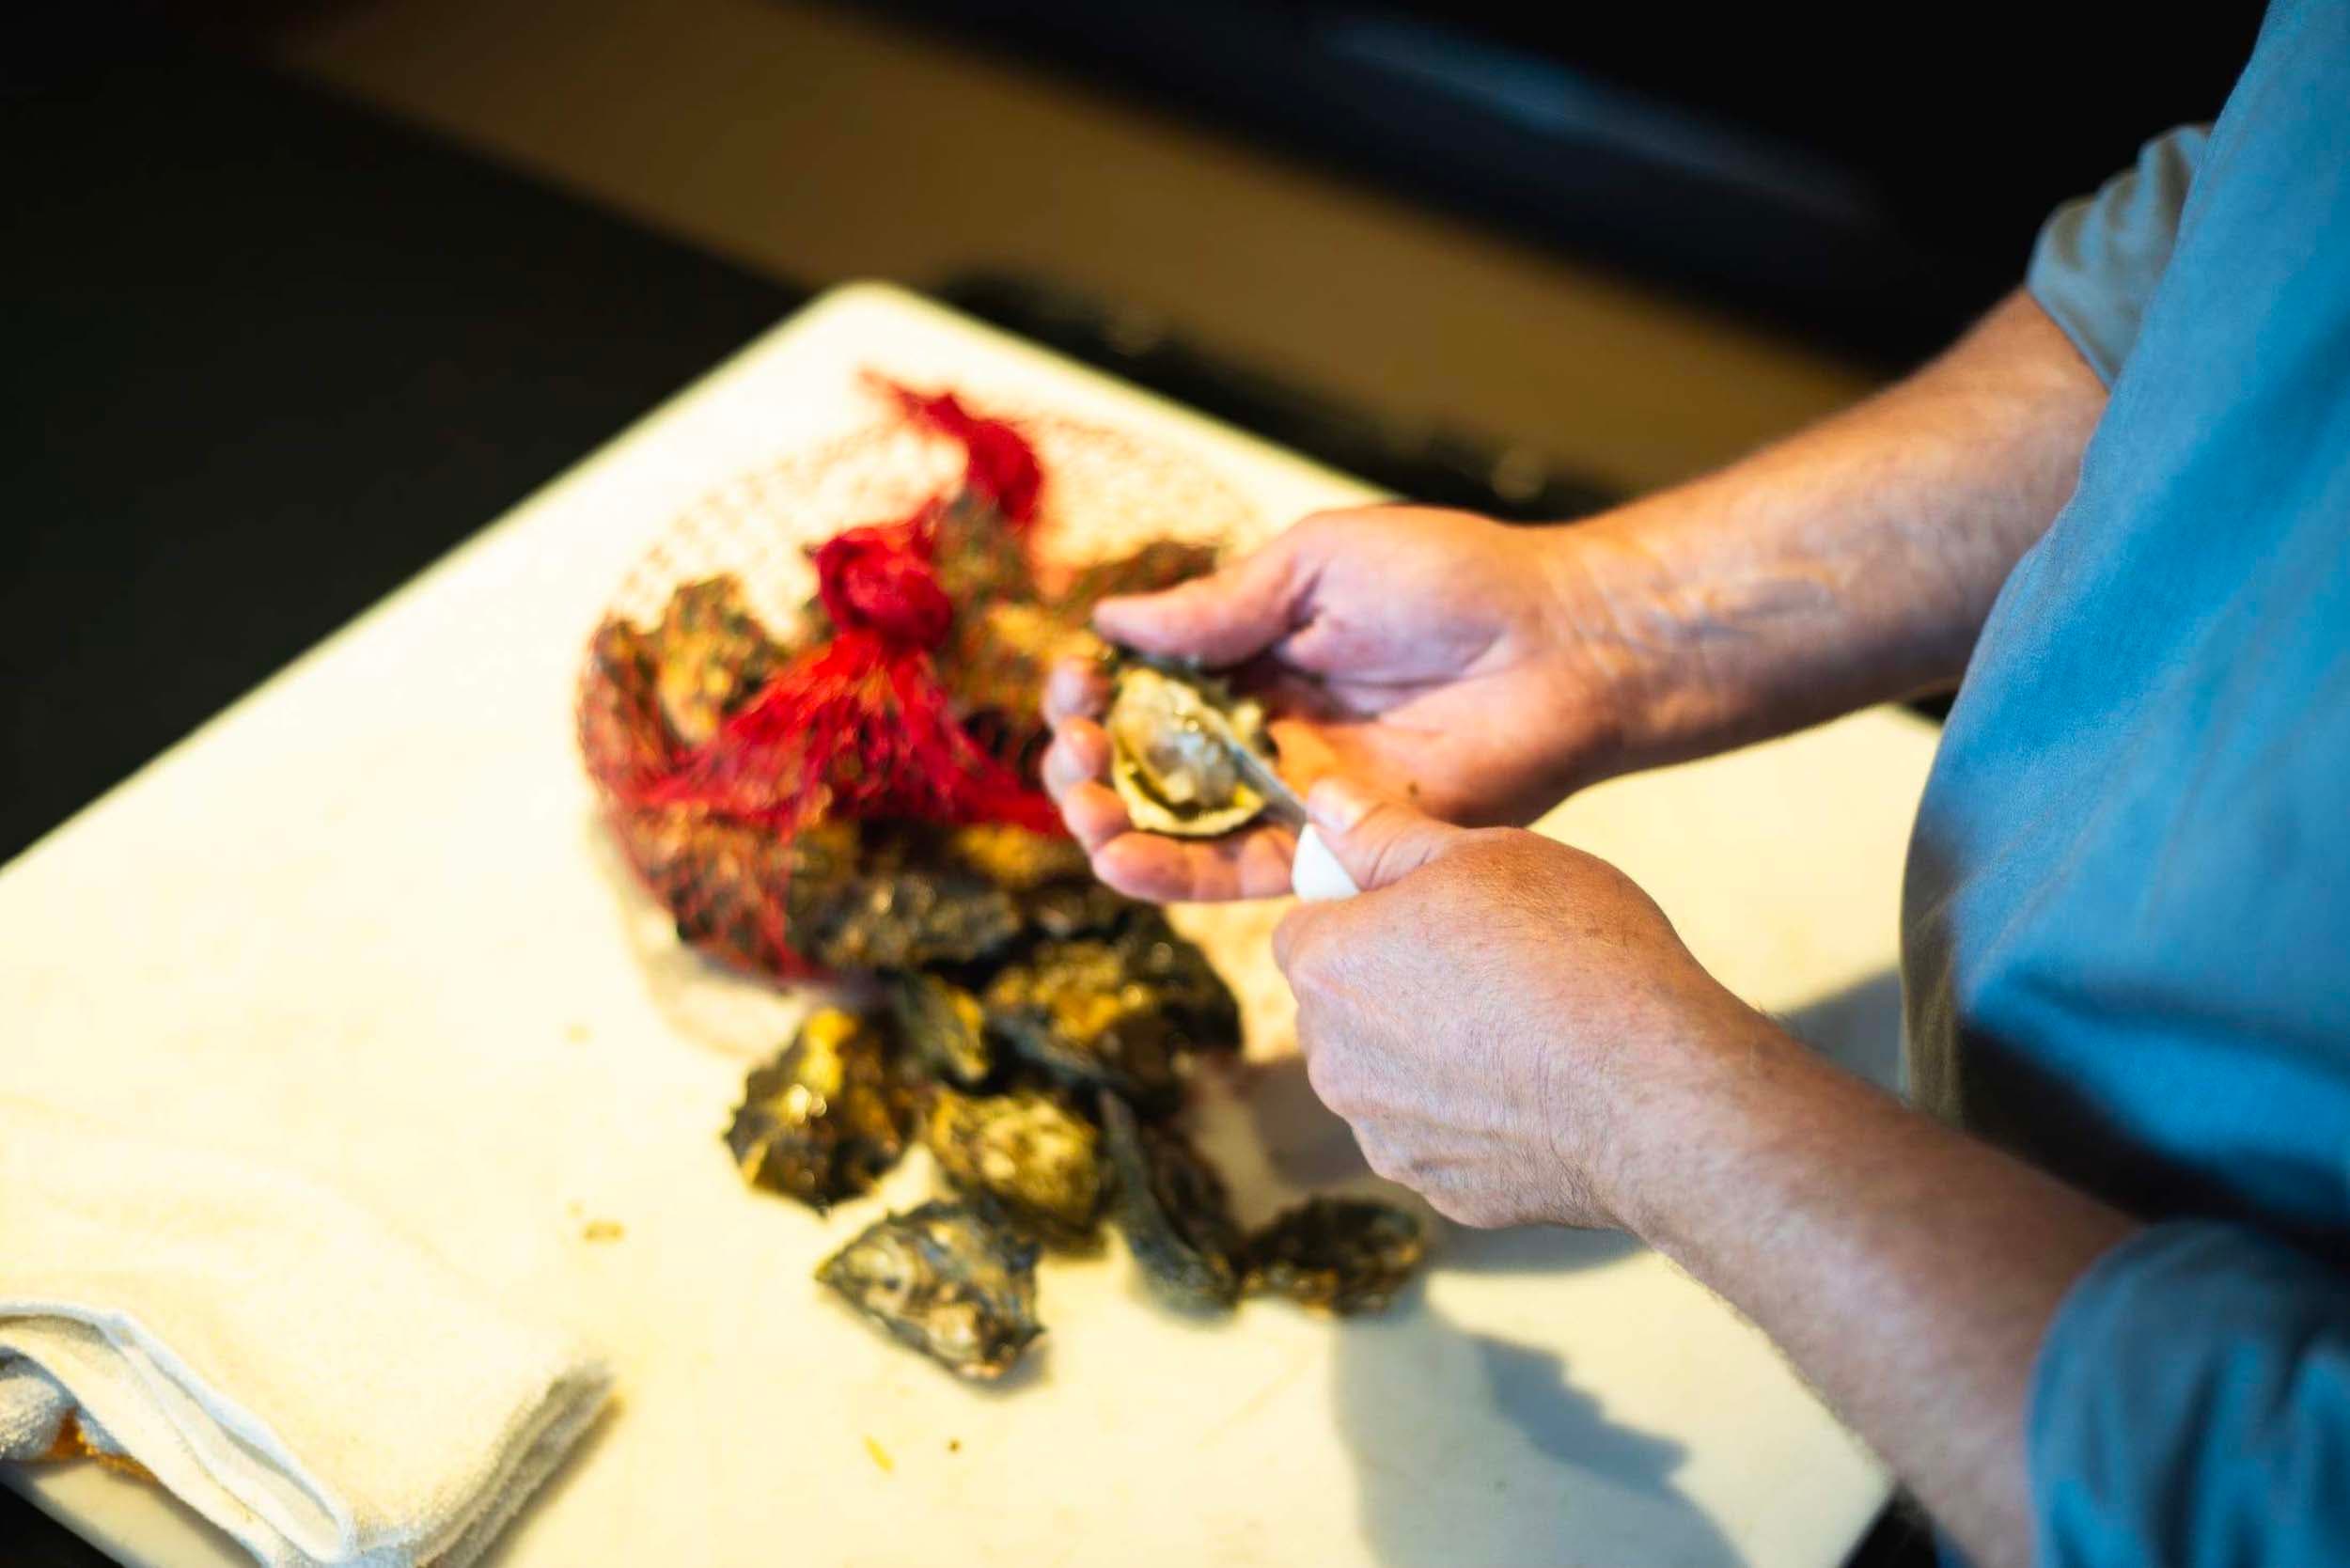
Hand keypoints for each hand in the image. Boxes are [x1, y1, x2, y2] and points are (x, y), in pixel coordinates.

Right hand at [1042, 506, 1635, 901]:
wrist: (1562, 646)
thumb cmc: (1456, 582)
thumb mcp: (1320, 562)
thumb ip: (1221, 604)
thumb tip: (1110, 619)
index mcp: (1254, 655)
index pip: (1144, 686)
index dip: (1095, 691)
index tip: (1074, 683)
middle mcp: (1262, 730)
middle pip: (1146, 764)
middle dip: (1087, 762)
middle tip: (1073, 750)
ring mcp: (1294, 792)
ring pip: (1180, 827)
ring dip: (1112, 824)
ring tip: (1082, 811)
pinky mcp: (1333, 846)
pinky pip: (1241, 874)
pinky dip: (1176, 876)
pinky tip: (1120, 862)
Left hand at [1272, 778, 1758, 1230]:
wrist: (1654, 1089)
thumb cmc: (1571, 952)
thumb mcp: (1482, 854)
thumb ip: (1386, 834)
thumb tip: (1323, 803)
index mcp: (1326, 967)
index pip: (1306, 929)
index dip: (1364, 912)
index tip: (1431, 909)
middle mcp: (1333, 1062)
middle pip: (1340, 1008)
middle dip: (1390, 985)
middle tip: (1486, 961)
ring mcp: (1385, 1135)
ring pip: (1388, 1076)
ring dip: (1429, 1053)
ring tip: (1523, 1027)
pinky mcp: (1442, 1190)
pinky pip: (1442, 1136)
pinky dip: (1475, 1115)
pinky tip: (1541, 1089)